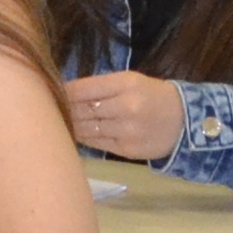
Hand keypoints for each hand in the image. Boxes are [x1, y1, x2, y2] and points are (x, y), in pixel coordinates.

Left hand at [59, 70, 185, 161]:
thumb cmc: (151, 96)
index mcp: (125, 84)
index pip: (83, 89)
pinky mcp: (126, 150)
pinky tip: (75, 134)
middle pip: (82, 110)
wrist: (185, 122)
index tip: (48, 92)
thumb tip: (64, 92)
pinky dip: (83, 138)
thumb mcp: (130, 81)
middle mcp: (126, 107)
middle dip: (63, 110)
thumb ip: (100, 86)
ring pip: (86, 129)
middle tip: (47, 109)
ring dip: (70, 126)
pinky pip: (96, 144)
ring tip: (56, 123)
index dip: (62, 92)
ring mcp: (126, 131)